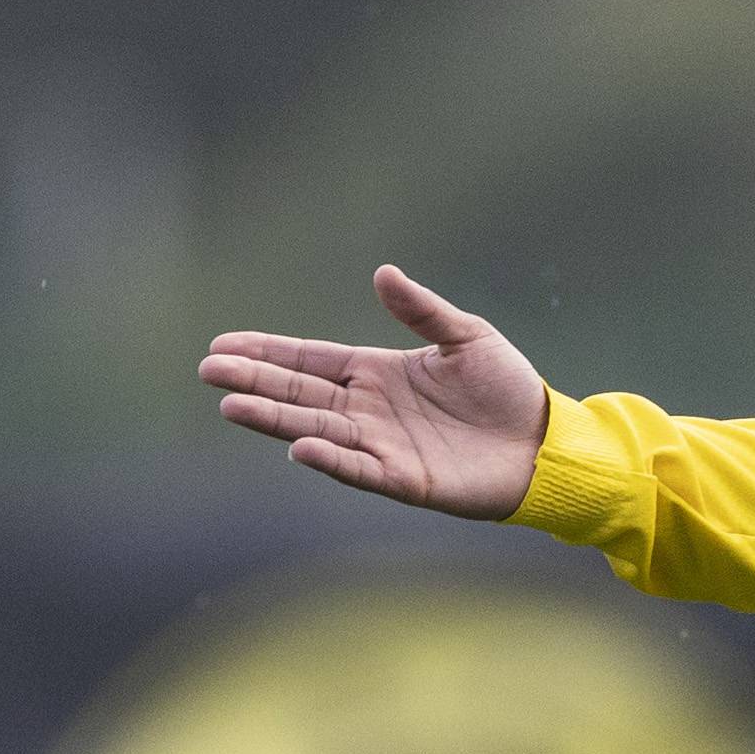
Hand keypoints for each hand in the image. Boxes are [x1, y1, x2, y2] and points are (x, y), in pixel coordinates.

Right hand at [199, 266, 547, 518]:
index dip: (269, 353)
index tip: (223, 344)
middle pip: (301, 394)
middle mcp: (370, 410)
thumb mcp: (466, 337)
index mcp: (378, 373)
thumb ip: (423, 311)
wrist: (546, 442)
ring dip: (275, 420)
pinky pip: (361, 469)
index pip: (310, 361)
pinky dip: (332, 459)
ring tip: (231, 405)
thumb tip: (383, 274)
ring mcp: (384, 445)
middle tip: (208, 371)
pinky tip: (299, 447)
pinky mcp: (407, 479)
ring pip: (317, 429)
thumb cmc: (507, 389)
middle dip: (255, 382)